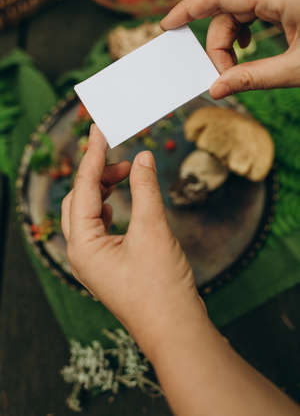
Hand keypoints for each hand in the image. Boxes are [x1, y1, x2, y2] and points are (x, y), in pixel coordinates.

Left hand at [61, 124, 204, 356]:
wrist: (175, 329)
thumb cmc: (161, 287)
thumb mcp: (153, 230)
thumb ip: (145, 189)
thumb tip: (143, 157)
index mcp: (82, 244)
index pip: (82, 188)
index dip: (93, 156)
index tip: (99, 130)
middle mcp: (81, 253)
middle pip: (78, 200)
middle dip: (98, 174)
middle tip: (124, 158)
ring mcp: (93, 261)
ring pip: (86, 214)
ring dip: (102, 190)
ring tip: (124, 176)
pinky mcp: (107, 265)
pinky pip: (97, 228)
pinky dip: (106, 208)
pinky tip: (118, 204)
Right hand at [161, 0, 299, 98]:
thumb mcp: (296, 69)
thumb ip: (255, 78)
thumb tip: (217, 89)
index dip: (188, 8)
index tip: (167, 25)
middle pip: (228, 10)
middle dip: (218, 46)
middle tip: (223, 77)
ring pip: (239, 12)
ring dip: (230, 42)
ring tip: (235, 69)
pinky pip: (253, 10)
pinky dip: (242, 32)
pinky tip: (245, 48)